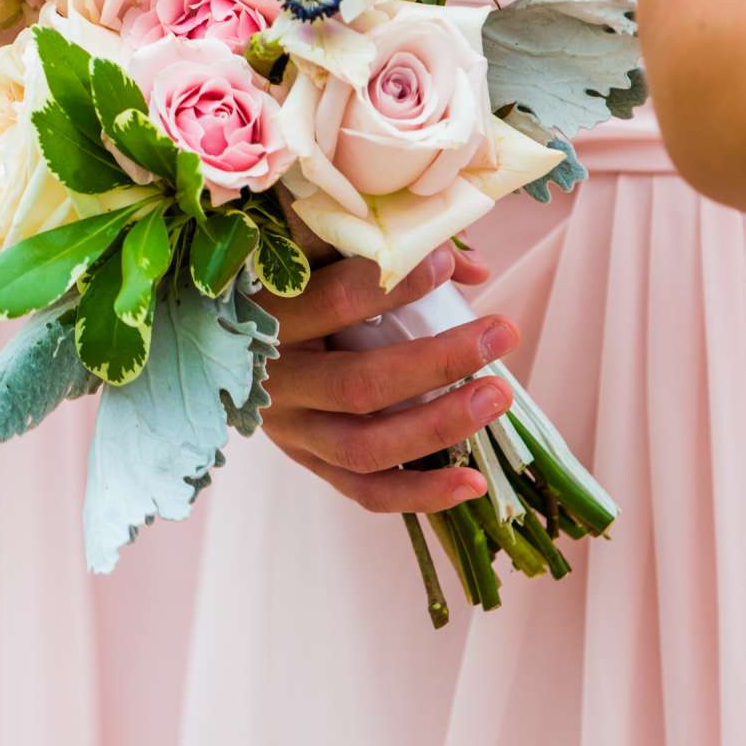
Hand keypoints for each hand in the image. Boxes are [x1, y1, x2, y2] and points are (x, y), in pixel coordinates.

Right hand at [256, 247, 520, 513]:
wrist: (244, 353)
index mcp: (270, 319)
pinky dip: (422, 493)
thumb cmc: (296, 291)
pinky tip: (473, 482)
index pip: (334, 301)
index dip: (395, 284)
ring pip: (365, 447)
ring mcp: (293, 433)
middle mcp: (277, 383)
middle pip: (359, 384)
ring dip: (439, 425)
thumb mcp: (322, 258)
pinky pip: (367, 492)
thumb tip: (474, 268)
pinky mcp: (312, 465)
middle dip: (438, 361)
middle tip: (501, 333)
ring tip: (497, 396)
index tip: (446, 266)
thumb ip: (388, 252)